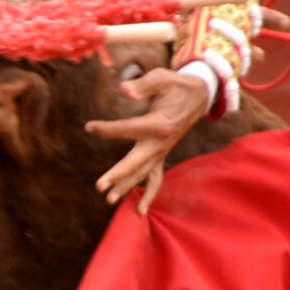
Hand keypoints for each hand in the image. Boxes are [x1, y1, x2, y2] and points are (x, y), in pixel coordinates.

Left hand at [84, 66, 208, 212]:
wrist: (200, 96)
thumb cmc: (176, 85)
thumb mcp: (162, 77)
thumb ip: (142, 85)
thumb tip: (123, 90)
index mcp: (159, 124)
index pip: (129, 129)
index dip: (108, 129)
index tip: (89, 127)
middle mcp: (161, 143)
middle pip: (136, 162)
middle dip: (118, 175)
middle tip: (99, 186)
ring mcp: (162, 152)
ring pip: (143, 174)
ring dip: (127, 187)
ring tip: (109, 200)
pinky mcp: (161, 156)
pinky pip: (156, 179)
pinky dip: (149, 195)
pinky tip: (140, 211)